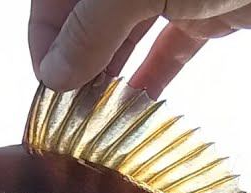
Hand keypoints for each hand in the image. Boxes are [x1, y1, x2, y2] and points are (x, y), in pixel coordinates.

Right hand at [29, 0, 250, 97]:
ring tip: (96, 122)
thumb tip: (52, 75)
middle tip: (70, 117)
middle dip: (76, 65)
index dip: (44, 41)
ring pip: (125, 37)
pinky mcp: (206, 13)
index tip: (47, 89)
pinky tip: (136, 112)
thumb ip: (91, 28)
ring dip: (110, 78)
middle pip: (86, 21)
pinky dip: (153, 78)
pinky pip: (168, 49)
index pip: (51, 1)